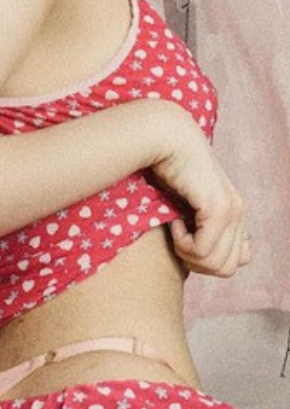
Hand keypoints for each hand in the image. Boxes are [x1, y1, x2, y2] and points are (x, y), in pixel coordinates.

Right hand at [150, 114, 250, 277]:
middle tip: (178, 240)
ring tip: (176, 228)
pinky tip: (174, 221)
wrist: (167, 139)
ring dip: (188, 254)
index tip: (187, 240)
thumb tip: (208, 259)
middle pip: (226, 269)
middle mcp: (240, 212)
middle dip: (198, 263)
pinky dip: (182, 243)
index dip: (207, 260)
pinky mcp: (218, 208)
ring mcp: (232, 210)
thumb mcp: (187, 204)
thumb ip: (202, 228)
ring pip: (215, 263)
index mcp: (236, 212)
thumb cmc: (169, 169)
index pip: (236, 262)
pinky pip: (202, 249)